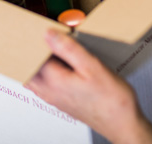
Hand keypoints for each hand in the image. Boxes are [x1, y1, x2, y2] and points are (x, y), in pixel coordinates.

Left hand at [25, 29, 151, 143]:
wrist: (123, 124)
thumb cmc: (112, 99)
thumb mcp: (92, 66)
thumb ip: (69, 49)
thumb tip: (48, 34)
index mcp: (53, 81)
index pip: (33, 55)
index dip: (35, 39)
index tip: (39, 26)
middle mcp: (49, 91)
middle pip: (29, 67)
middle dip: (32, 50)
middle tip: (41, 35)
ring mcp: (53, 98)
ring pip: (35, 76)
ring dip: (38, 61)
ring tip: (51, 46)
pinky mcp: (61, 100)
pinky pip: (43, 83)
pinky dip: (45, 70)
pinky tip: (60, 63)